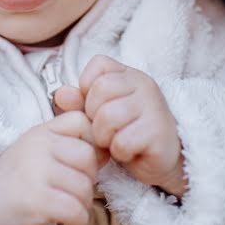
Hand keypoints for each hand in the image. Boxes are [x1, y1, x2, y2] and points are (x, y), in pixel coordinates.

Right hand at [0, 112, 99, 224]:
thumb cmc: (17, 176)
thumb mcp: (38, 147)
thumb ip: (67, 141)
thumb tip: (107, 149)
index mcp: (42, 131)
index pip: (82, 121)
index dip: (91, 141)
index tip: (82, 160)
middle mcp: (39, 147)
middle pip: (88, 156)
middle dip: (89, 176)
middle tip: (74, 187)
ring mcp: (37, 173)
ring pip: (85, 186)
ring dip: (83, 201)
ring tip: (68, 204)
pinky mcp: (36, 201)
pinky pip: (76, 210)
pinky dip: (78, 219)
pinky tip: (67, 218)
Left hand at [77, 55, 186, 196]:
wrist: (164, 160)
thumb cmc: (129, 133)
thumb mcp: (100, 114)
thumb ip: (79, 102)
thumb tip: (60, 94)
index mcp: (129, 75)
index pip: (99, 64)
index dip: (88, 87)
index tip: (96, 106)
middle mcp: (144, 85)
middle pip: (100, 90)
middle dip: (94, 116)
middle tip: (106, 129)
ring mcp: (154, 107)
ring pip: (108, 117)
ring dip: (105, 137)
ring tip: (116, 140)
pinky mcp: (158, 133)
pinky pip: (122, 142)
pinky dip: (120, 152)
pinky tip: (130, 151)